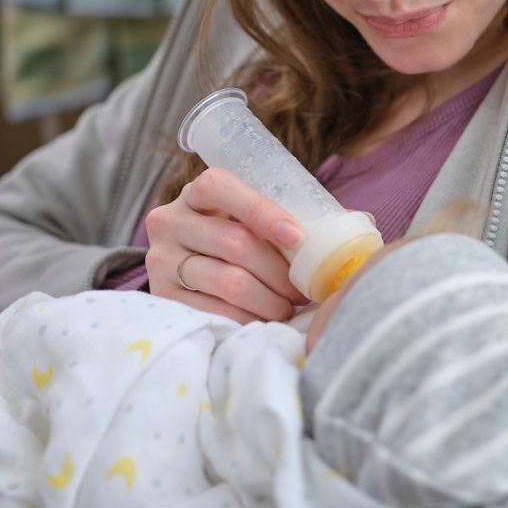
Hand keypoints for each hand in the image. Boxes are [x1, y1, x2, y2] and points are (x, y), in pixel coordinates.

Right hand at [144, 167, 306, 322]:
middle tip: (302, 288)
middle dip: (279, 270)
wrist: (183, 267)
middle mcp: (170, 221)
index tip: (297, 237)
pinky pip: (215, 312)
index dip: (262, 212)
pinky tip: (263, 319)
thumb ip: (285, 216)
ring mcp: (161, 260)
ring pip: (229, 281)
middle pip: (235, 242)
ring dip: (269, 300)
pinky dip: (248, 319)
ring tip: (287, 306)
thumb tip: (345, 227)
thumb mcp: (247, 218)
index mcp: (195, 193)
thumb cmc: (231, 236)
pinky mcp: (162, 295)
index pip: (221, 188)